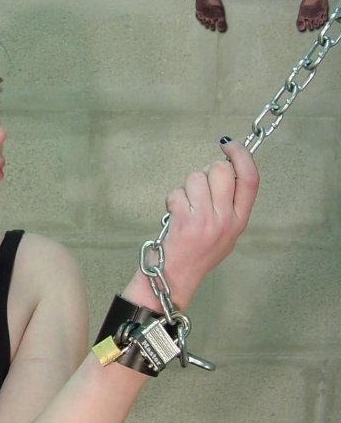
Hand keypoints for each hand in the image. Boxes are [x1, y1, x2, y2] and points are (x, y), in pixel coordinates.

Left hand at [159, 138, 259, 307]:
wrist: (175, 278)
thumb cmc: (196, 254)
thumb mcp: (224, 233)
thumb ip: (227, 204)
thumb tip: (224, 170)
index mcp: (239, 220)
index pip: (250, 179)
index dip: (242, 156)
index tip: (230, 145)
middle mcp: (227, 219)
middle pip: (221, 171)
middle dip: (205, 172)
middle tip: (197, 190)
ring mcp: (207, 220)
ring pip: (196, 178)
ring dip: (185, 188)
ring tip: (183, 208)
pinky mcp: (185, 222)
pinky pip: (177, 193)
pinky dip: (171, 200)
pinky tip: (172, 215)